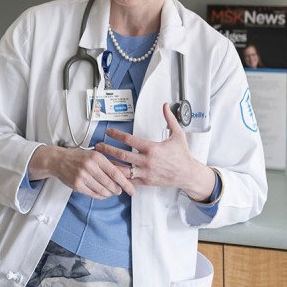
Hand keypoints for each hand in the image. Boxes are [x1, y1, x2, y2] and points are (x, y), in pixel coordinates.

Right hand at [28, 145, 134, 198]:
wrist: (58, 160)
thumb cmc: (78, 157)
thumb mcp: (94, 154)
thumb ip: (107, 163)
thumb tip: (124, 173)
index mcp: (97, 157)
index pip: (115, 172)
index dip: (125, 183)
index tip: (131, 189)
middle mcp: (90, 166)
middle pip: (109, 183)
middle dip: (117, 190)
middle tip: (120, 191)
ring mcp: (82, 176)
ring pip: (102, 190)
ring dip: (109, 194)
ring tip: (111, 193)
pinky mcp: (77, 185)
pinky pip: (93, 194)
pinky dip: (100, 196)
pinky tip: (102, 194)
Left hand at [94, 103, 215, 200]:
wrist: (188, 174)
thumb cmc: (182, 155)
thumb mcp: (178, 134)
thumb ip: (169, 119)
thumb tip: (165, 105)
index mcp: (152, 148)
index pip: (129, 140)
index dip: (116, 135)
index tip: (109, 132)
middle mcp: (147, 161)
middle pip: (122, 155)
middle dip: (108, 149)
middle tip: (98, 146)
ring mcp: (146, 173)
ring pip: (123, 170)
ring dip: (110, 165)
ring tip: (100, 161)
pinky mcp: (146, 182)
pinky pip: (129, 181)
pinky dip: (119, 178)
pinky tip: (111, 175)